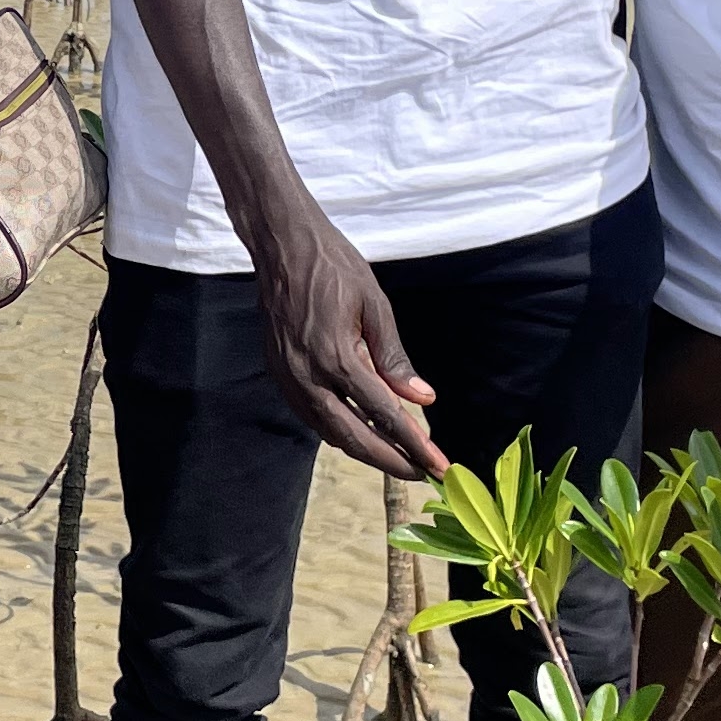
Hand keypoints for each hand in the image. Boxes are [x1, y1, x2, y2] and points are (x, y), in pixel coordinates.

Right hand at [244, 205, 439, 477]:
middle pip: (354, 437)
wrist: (281, 246)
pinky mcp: (280, 375)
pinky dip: (339, 431)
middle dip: (391, 462)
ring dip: (365, 451)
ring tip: (397, 458)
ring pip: (329, 433)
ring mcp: (290, 379)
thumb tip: (423, 399)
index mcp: (337, 358)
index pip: (385, 415)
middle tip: (424, 474)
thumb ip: (395, 357)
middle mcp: (308, 377)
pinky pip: (312, 417)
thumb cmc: (335, 267)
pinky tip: (360, 431)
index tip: (440, 466)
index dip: (416, 445)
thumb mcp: (375, 305)